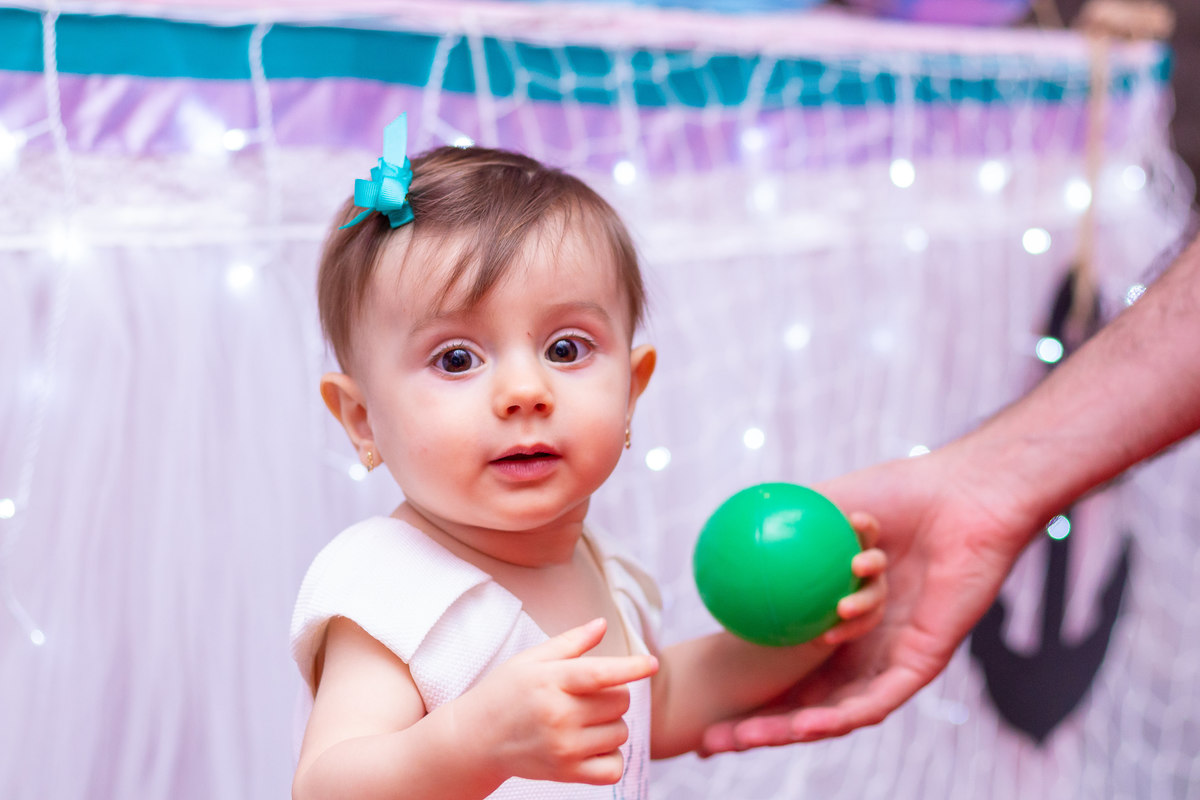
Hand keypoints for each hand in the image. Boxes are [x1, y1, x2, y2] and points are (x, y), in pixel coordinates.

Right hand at [457, 618, 658, 784]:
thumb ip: (571, 642)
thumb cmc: (504, 692)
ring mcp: (564, 747)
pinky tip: (593, 745)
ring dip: (612, 725)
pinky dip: (612, 756)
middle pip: (619, 702)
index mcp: (551, 681)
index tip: (651, 663)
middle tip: (588, 696)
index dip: (631, 667)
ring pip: (620, 732)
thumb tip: (602, 624)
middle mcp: (559, 715)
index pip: (600, 673)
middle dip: (614, 695)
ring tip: (584, 720)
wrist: (475, 739)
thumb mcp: (530, 659)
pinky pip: (614, 767)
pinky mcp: (567, 773)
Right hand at [701, 446, 1036, 751]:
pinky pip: (875, 700)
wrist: (962, 495)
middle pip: (804, 701)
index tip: (702, 705)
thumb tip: (728, 530)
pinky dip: (838, 716)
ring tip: (746, 737)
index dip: (746, 692)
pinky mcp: (921, 663)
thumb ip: (784, 522)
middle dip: (759, 728)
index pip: (785, 668)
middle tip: (711, 739)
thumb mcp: (826, 504)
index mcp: (840, 617)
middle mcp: (864, 645)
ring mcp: (892, 658)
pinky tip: (805, 724)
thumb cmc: (901, 492)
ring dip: (790, 730)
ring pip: (835, 710)